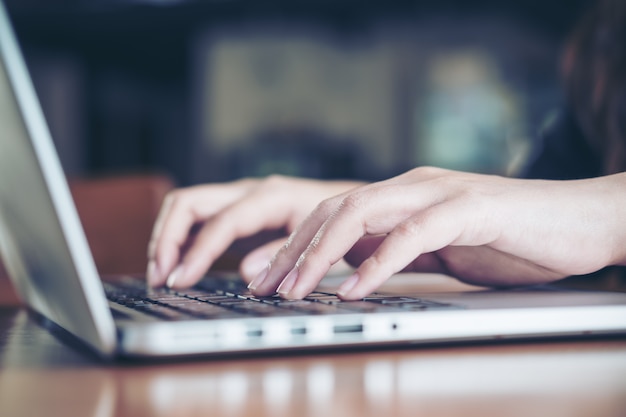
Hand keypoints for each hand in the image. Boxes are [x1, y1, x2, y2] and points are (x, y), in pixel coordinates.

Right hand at [147, 176, 363, 287]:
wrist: (348, 205)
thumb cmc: (336, 221)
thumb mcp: (318, 239)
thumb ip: (282, 254)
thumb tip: (246, 273)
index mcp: (269, 197)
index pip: (221, 222)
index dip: (197, 252)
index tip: (179, 280)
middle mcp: (247, 192)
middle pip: (188, 203)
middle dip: (166, 238)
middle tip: (160, 276)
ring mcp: (238, 200)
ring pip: (186, 208)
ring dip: (167, 239)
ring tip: (160, 275)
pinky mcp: (235, 213)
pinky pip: (197, 221)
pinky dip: (181, 241)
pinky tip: (178, 266)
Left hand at [247, 167, 625, 299]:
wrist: (576, 222)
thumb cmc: (508, 239)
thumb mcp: (438, 249)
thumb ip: (396, 252)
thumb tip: (353, 271)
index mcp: (402, 195)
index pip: (332, 213)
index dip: (294, 246)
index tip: (266, 279)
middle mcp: (412, 186)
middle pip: (333, 209)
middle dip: (293, 249)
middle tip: (264, 286)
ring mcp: (440, 192)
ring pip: (362, 212)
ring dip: (322, 253)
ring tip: (295, 289)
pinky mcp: (471, 208)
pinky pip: (414, 233)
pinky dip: (380, 262)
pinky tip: (356, 289)